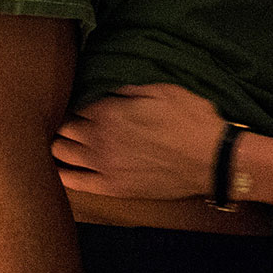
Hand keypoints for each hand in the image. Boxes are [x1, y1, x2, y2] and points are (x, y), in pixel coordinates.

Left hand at [51, 83, 223, 200]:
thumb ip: (128, 87)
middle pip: (64, 126)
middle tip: (71, 119)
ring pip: (62, 152)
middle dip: (65, 120)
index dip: (78, 100)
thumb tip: (106, 85)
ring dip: (60, 143)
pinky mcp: (112, 188)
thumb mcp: (163, 90)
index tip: (81, 100)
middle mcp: (99, 138)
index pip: (76, 103)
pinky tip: (61, 167)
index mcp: (110, 111)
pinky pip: (74, 183)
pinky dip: (63, 173)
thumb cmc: (191, 120)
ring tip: (66, 139)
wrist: (211, 160)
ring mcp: (103, 166)